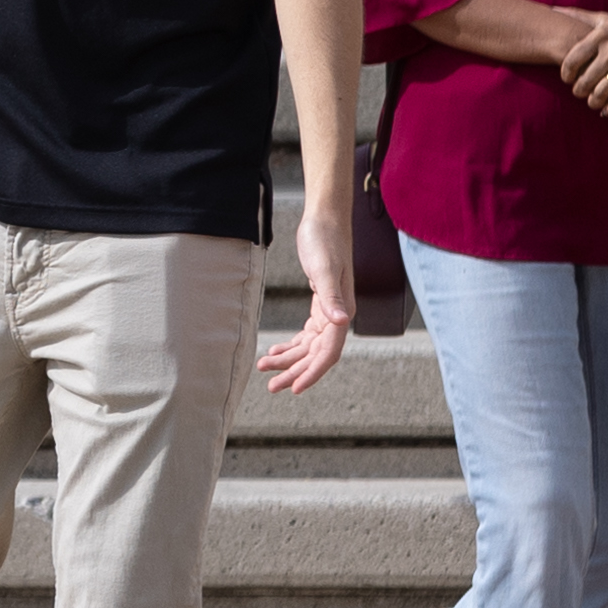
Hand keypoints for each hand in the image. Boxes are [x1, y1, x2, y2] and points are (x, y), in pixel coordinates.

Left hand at [258, 189, 357, 394]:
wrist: (324, 218)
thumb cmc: (325, 240)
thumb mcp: (325, 268)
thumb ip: (331, 297)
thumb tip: (342, 323)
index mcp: (342, 313)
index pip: (328, 354)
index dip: (312, 373)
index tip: (294, 389)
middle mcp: (338, 316)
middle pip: (316, 356)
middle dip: (295, 372)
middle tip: (272, 387)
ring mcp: (329, 311)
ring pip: (309, 347)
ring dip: (289, 360)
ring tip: (264, 369)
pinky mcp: (319, 303)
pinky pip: (306, 334)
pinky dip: (291, 345)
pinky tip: (275, 351)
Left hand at [555, 6, 607, 125]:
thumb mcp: (604, 19)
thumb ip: (578, 16)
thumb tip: (551, 8)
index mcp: (601, 35)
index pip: (572, 60)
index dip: (566, 74)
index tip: (567, 79)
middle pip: (586, 80)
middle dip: (579, 91)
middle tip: (579, 93)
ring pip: (603, 91)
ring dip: (595, 101)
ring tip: (593, 102)